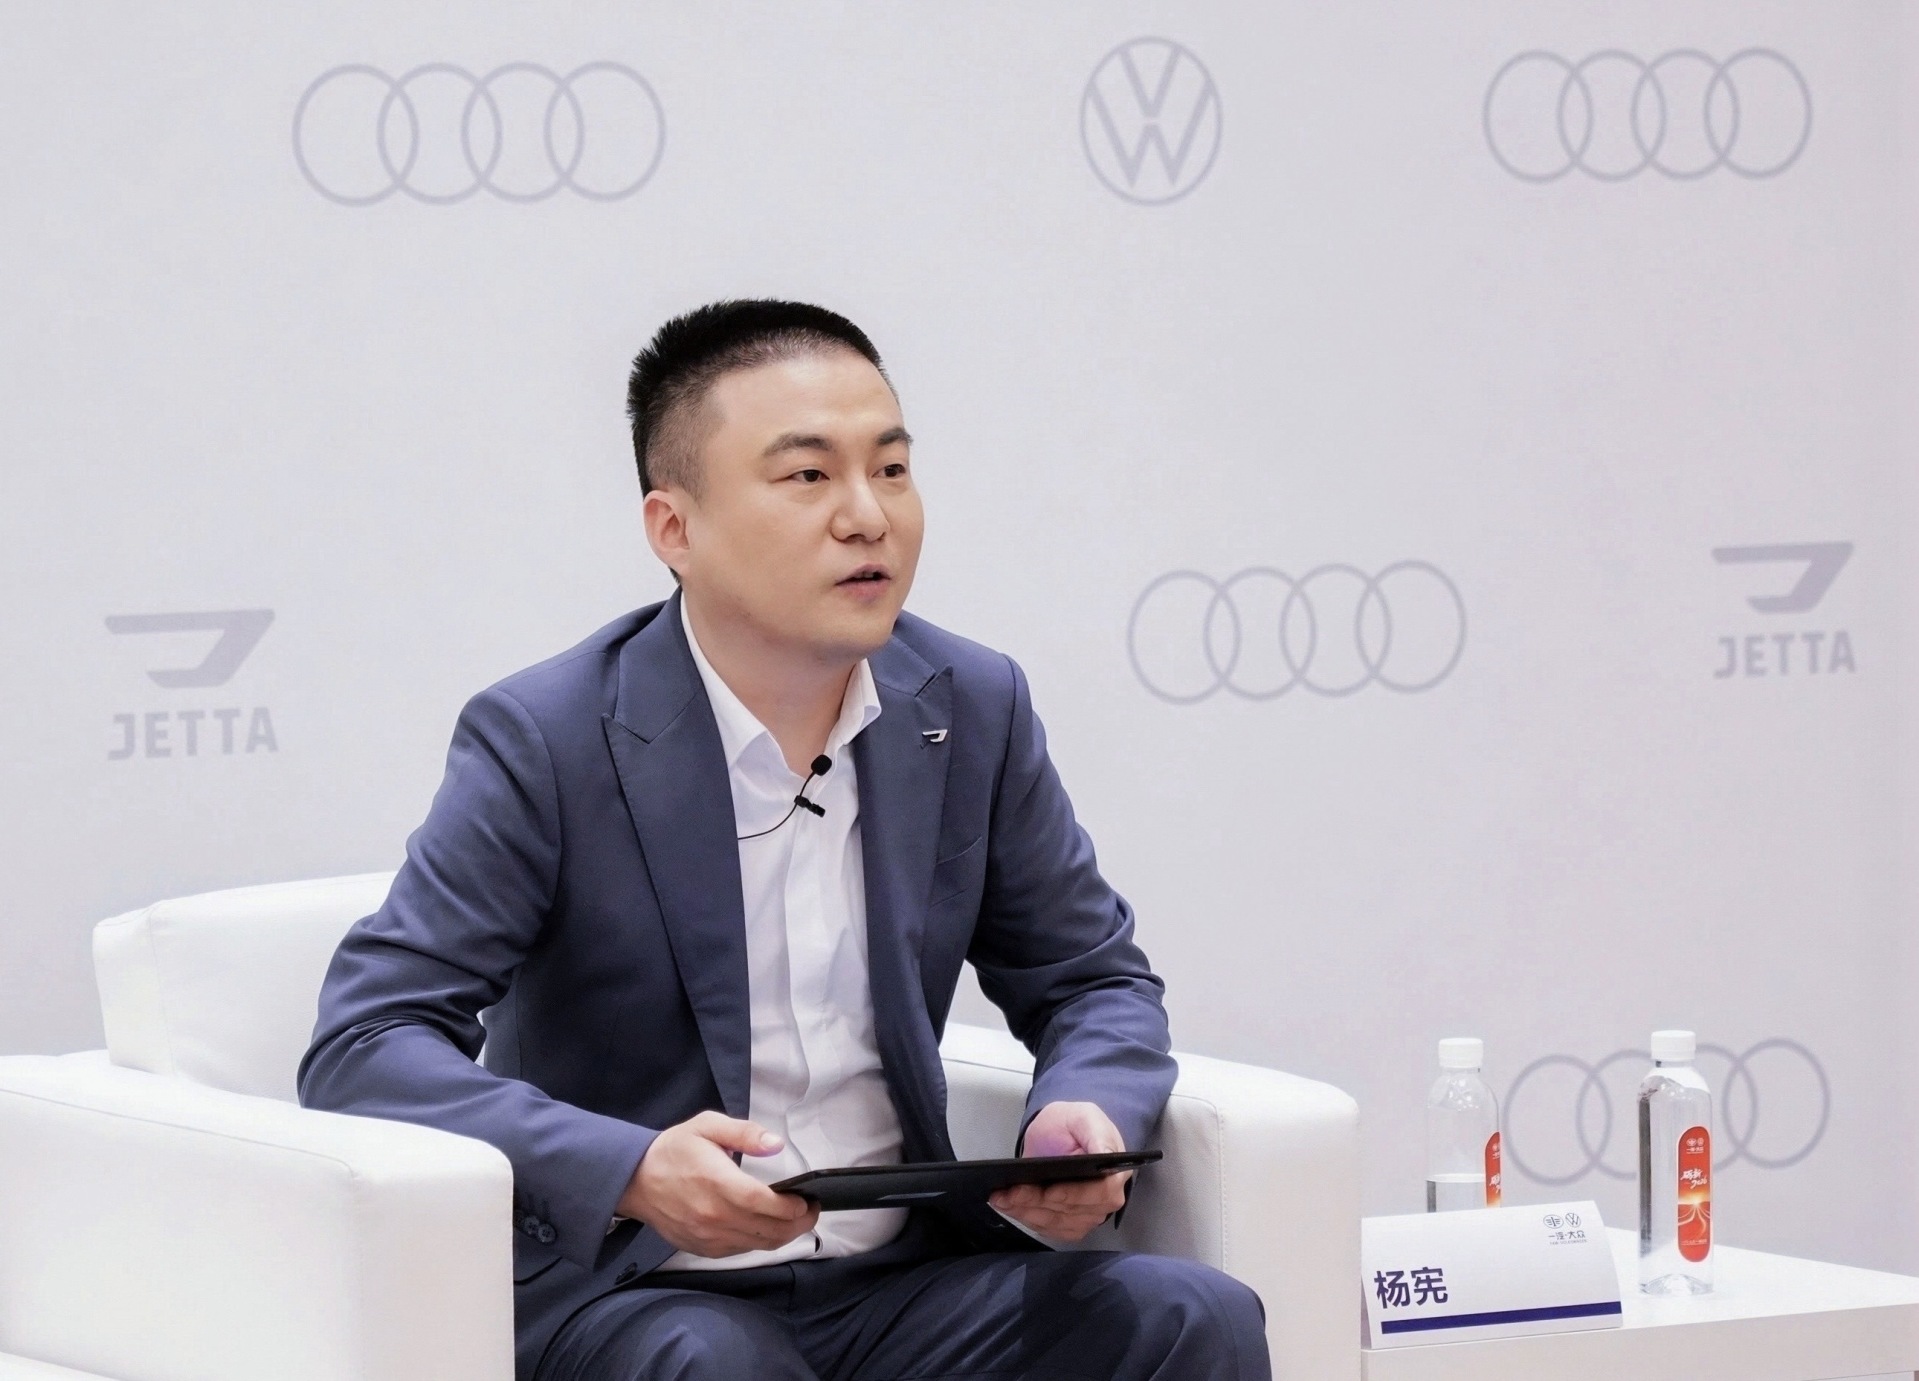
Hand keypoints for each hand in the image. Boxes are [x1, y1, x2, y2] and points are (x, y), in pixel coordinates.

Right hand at [615, 1111, 819, 1257]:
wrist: (635, 1180)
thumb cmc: (674, 1149)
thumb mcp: (707, 1126)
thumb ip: (744, 1133)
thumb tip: (775, 1143)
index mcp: (717, 1183)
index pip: (763, 1204)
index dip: (791, 1207)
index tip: (807, 1200)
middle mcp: (714, 1216)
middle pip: (768, 1230)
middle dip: (798, 1223)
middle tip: (812, 1211)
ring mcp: (708, 1237)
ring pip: (758, 1245)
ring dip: (784, 1235)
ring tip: (797, 1220)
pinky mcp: (703, 1248)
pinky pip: (741, 1250)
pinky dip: (761, 1242)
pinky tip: (767, 1228)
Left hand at [988, 1100, 1129, 1242]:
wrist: (1061, 1134)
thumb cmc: (1074, 1124)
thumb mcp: (1085, 1117)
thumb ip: (1096, 1133)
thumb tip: (1104, 1153)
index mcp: (1113, 1174)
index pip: (1100, 1193)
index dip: (1074, 1195)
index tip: (1048, 1192)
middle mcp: (1104, 1201)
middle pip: (1072, 1211)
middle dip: (1037, 1203)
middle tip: (1008, 1193)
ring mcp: (1088, 1215)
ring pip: (1056, 1223)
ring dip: (1026, 1213)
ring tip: (1000, 1199)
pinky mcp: (1071, 1224)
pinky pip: (1050, 1229)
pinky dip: (1028, 1219)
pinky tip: (1008, 1207)